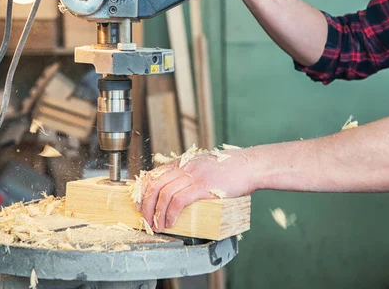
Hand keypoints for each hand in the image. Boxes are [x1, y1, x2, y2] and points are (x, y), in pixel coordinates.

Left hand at [137, 149, 255, 232]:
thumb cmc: (230, 170)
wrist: (249, 166)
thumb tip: (180, 190)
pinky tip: (170, 222)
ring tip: (157, 226)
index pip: (154, 174)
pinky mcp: (203, 186)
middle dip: (146, 205)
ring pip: (164, 194)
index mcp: (183, 163)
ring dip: (156, 213)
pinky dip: (170, 214)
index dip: (142, 191)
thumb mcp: (204, 166)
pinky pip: (179, 201)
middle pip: (155, 185)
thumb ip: (190, 174)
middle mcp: (185, 167)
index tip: (139, 204)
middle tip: (145, 219)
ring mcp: (193, 176)